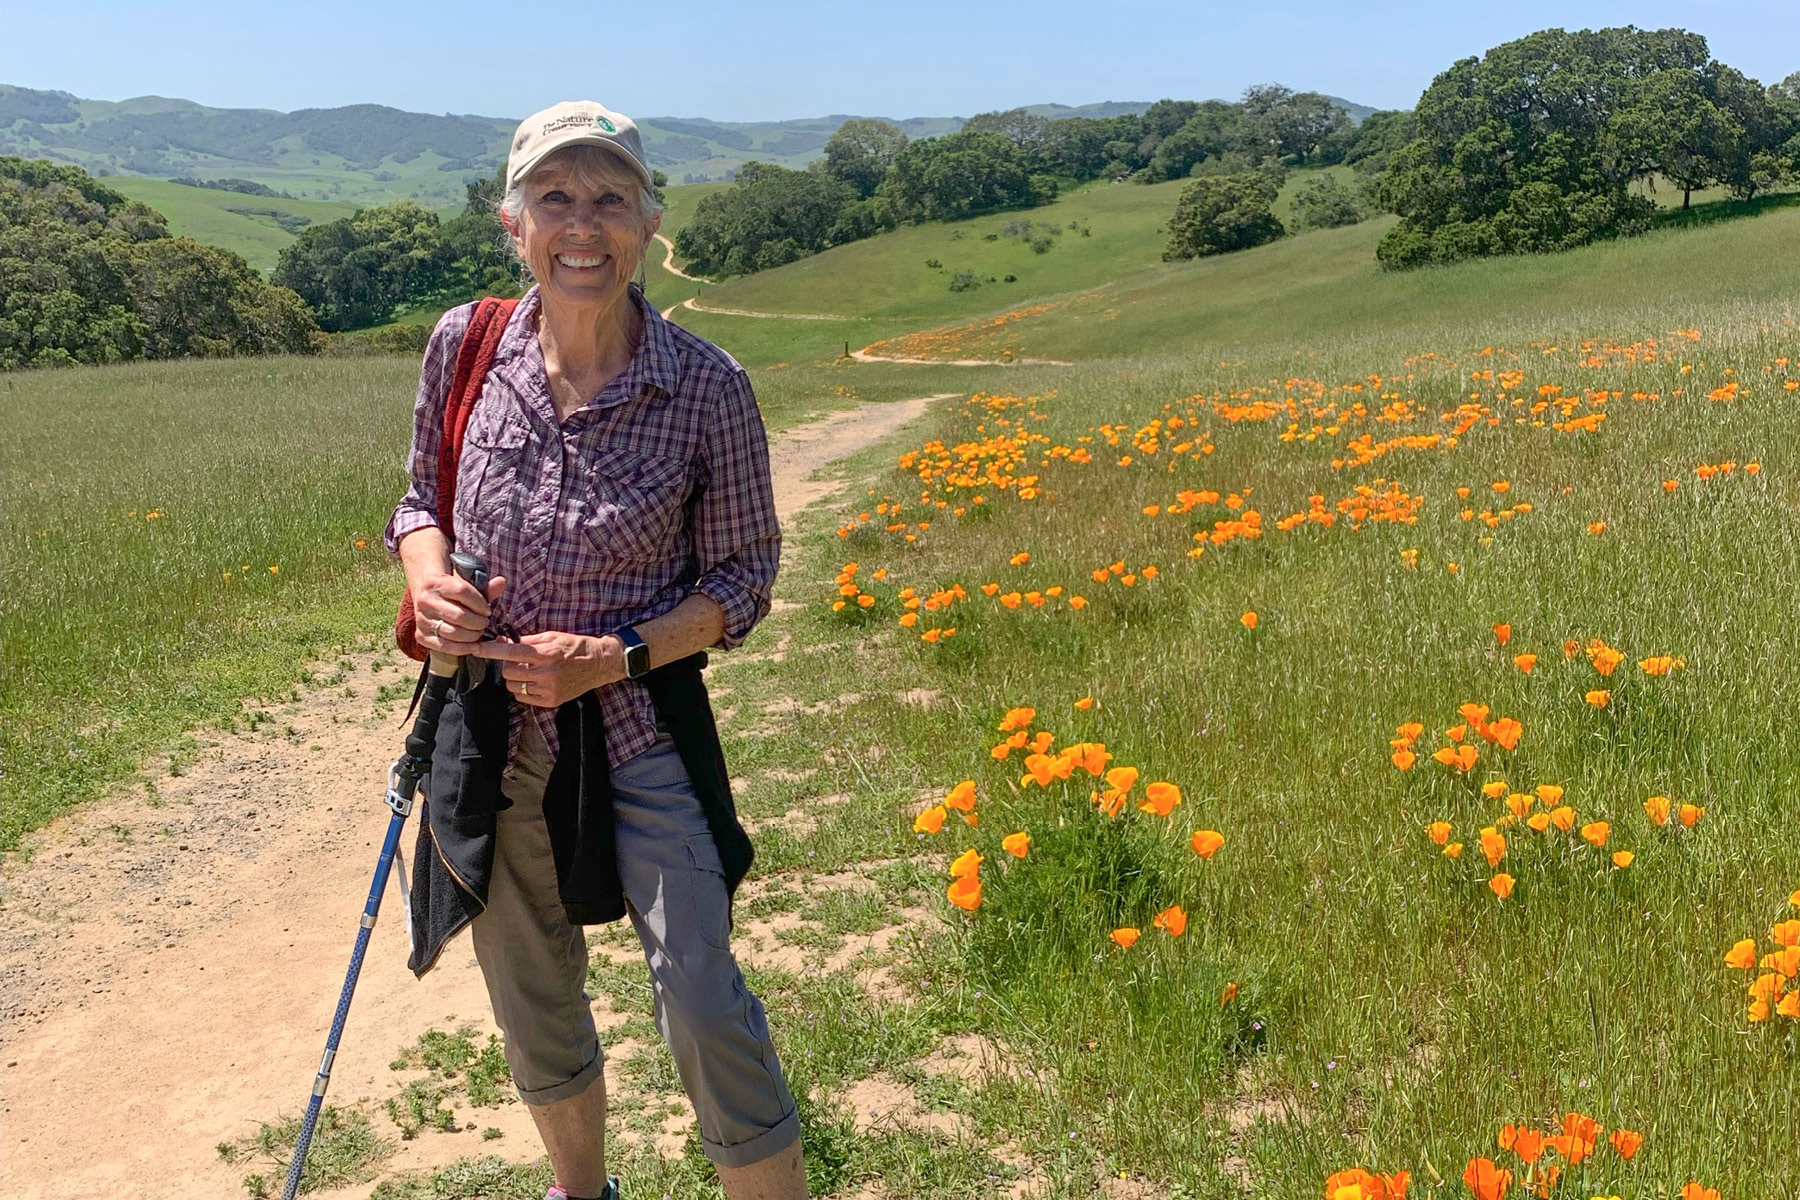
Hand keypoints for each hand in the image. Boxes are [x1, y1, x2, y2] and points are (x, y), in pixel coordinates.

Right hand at [414, 572, 506, 654]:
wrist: (430, 599)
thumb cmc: (454, 593)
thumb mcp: (467, 586)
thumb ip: (485, 587)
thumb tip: (502, 582)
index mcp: (434, 582)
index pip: (462, 592)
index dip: (480, 603)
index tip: (487, 610)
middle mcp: (424, 600)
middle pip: (459, 615)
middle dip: (478, 622)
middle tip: (485, 623)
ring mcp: (421, 619)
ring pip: (453, 632)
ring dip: (472, 636)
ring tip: (479, 632)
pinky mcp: (420, 635)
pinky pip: (444, 646)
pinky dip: (462, 648)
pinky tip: (473, 646)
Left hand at [472, 631, 621, 706]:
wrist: (600, 664)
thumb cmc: (575, 647)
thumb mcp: (553, 636)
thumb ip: (527, 641)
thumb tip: (503, 641)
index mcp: (547, 654)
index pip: (511, 652)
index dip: (491, 650)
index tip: (475, 649)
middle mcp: (547, 673)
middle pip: (509, 672)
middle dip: (508, 664)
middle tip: (519, 660)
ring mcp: (549, 690)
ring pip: (514, 686)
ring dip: (515, 678)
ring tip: (529, 671)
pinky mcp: (551, 701)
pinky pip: (524, 697)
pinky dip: (524, 689)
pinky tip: (536, 681)